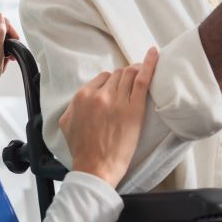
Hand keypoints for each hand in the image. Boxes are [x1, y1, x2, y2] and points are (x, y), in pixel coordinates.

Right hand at [59, 47, 157, 187]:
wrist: (96, 167)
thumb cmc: (82, 149)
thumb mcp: (66, 123)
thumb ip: (72, 106)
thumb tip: (81, 99)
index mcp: (82, 96)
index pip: (102, 78)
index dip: (112, 82)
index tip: (118, 88)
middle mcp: (100, 95)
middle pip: (117, 75)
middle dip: (124, 78)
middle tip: (131, 87)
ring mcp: (118, 101)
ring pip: (129, 75)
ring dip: (135, 73)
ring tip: (142, 75)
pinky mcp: (134, 109)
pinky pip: (143, 80)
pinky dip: (150, 64)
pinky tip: (155, 53)